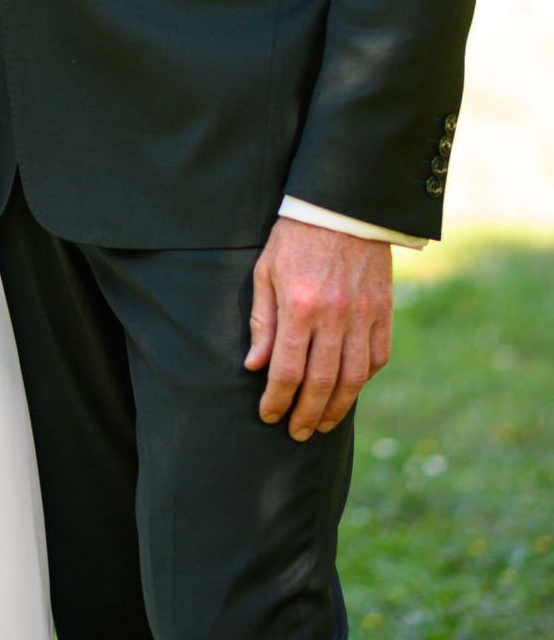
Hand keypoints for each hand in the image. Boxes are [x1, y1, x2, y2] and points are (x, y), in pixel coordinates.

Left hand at [244, 217, 392, 440]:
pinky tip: (348, 392)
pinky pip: (377, 358)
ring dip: (337, 408)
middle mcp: (333, 316)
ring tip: (321, 424)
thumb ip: (263, 321)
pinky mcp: (383, 312)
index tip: (268, 416)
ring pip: (353, 379)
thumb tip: (255, 366)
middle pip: (322, 382)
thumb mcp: (266, 271)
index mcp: (299, 306)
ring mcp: (363, 316)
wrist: (343, 207)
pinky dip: (363, 381)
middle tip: (295, 433)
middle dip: (306, 414)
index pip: (287, 369)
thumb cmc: (295, 237)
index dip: (277, 399)